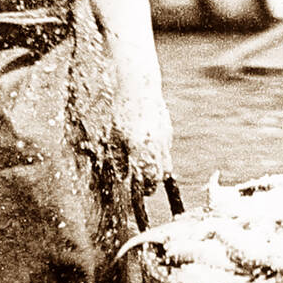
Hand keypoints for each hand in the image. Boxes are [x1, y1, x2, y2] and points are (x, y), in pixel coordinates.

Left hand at [114, 80, 172, 195]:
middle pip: (160, 176)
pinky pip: (166, 149)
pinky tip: (150, 147)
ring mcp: (165, 139)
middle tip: (144, 185)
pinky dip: (160, 154)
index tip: (139, 193)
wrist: (140, 89)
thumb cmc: (122, 112)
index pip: (147, 181)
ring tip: (149, 169)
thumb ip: (119, 158)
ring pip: (166, 164)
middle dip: (152, 182)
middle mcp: (156, 148)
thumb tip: (122, 175)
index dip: (143, 190)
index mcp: (141, 152)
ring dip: (158, 170)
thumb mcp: (114, 136)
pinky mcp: (168, 130)